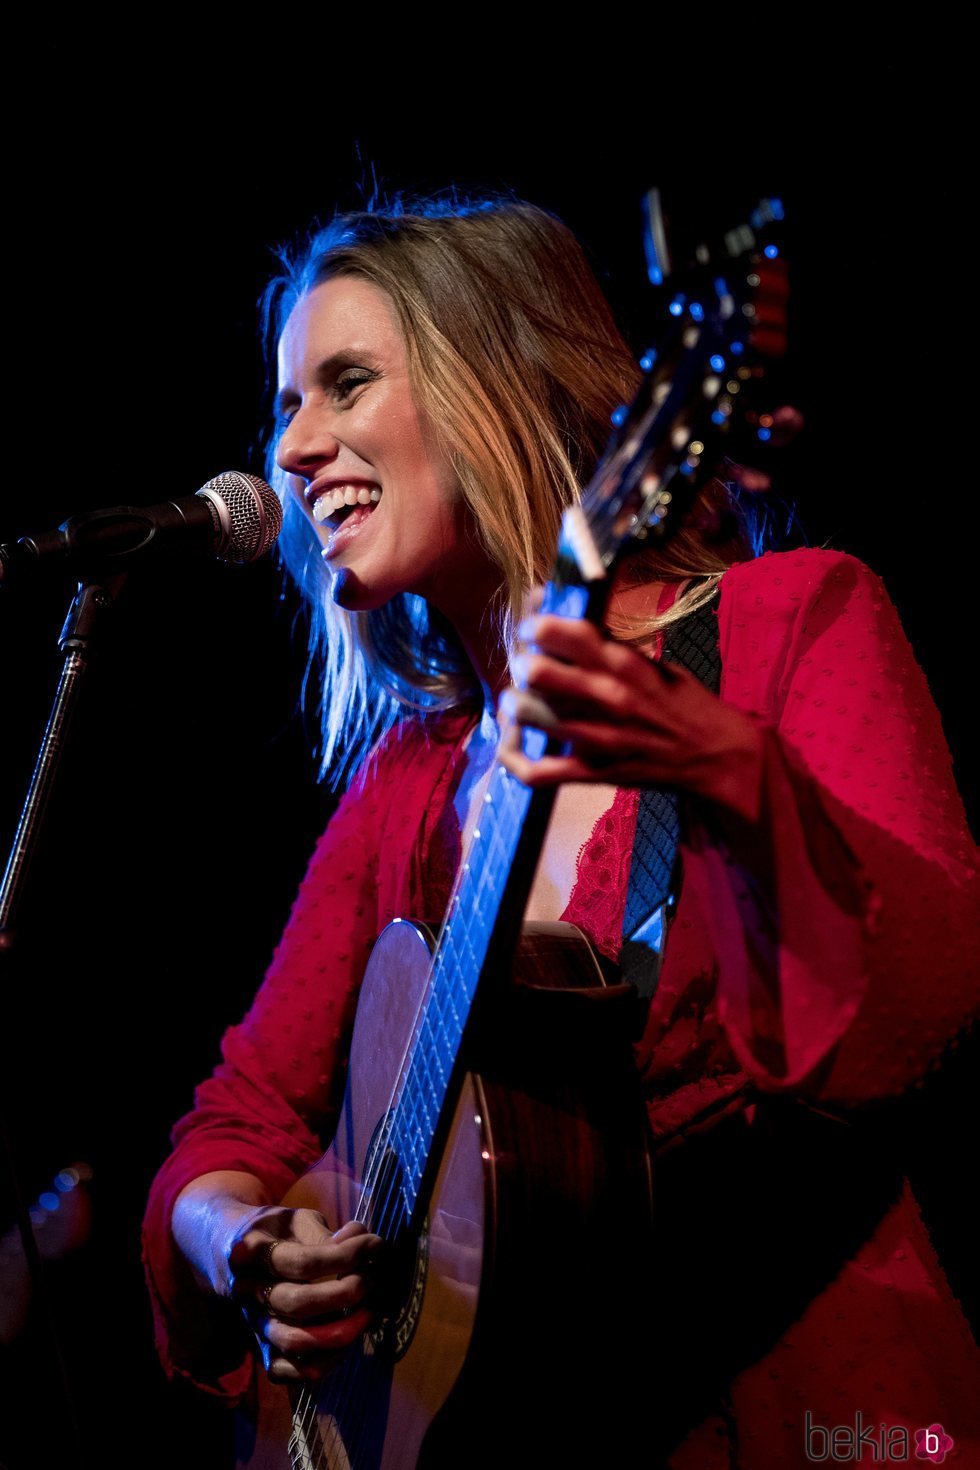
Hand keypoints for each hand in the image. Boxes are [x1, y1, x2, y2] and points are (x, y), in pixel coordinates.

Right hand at [225, 1206, 381, 1383]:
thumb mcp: (295, 1220)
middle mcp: (247, 1291)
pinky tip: (347, 1342)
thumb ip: (324, 1233)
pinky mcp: (261, 1348)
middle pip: (298, 1303)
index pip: (303, 1262)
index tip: (375, 1245)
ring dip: (339, 1331)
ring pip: (293, 1341)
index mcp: (252, 1251)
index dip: (345, 1256)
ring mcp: (253, 1322)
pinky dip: (321, 1364)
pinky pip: (286, 1372)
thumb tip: (358, 1240)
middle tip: (374, 1278)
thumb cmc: (273, 1232)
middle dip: (346, 1293)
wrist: (227, 1252)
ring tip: (369, 1313)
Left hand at [497, 610, 762, 823]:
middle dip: (522, 664)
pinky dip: (515, 760)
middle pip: (537, 672)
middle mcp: (608, 697)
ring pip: (529, 715)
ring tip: (518, 703)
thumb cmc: (685, 704)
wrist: (717, 756)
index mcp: (624, 664)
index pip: (566, 632)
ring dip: (514, 706)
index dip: (536, 625)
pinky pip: (539, 772)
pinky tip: (511, 747)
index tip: (532, 628)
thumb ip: (611, 650)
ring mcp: (599, 738)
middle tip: (525, 666)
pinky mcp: (594, 772)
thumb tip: (568, 628)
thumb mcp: (654, 664)